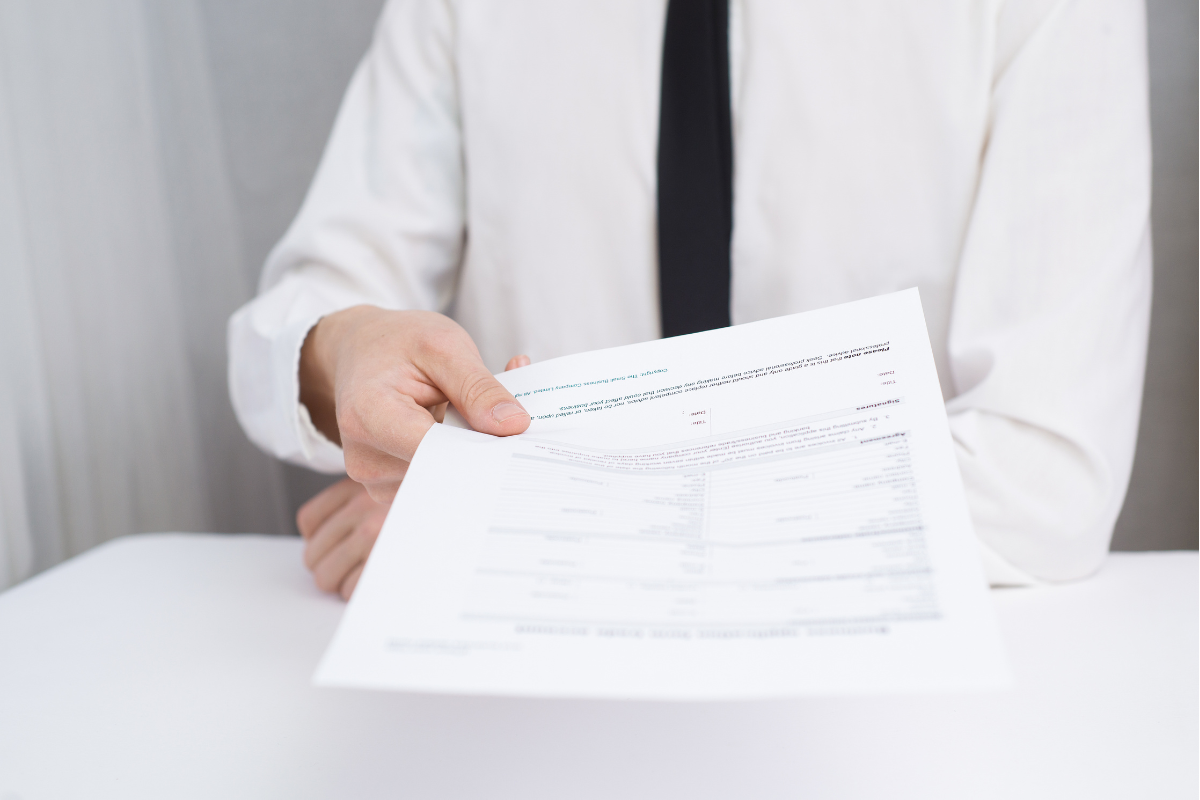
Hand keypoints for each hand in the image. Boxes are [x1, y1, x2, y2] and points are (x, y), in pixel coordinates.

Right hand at [297, 352, 530, 599]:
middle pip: (445, 470)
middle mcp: (365, 457)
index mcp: (368, 416)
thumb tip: (514, 426)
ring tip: (472, 411)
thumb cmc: (398, 343)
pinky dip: (459, 456)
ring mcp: (375, 478)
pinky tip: (459, 427)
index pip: (437, 450)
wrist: (360, 350)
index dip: (483, 444)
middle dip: (484, 446)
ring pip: (448, 479)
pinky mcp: (391, 487)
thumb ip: (478, 387)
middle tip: (511, 416)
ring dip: (473, 450)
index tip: (519, 432)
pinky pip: (439, 480)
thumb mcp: (444, 346)